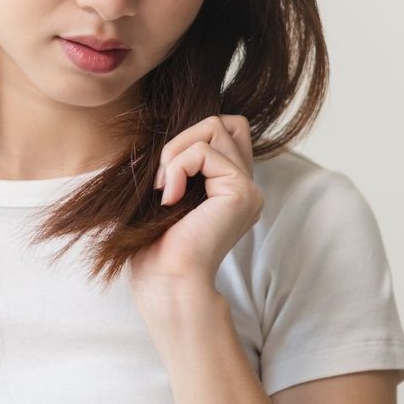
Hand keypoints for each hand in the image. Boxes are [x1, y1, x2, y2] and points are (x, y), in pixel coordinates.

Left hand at [128, 114, 263, 311]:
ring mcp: (248, 189)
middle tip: (164, 177)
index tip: (165, 178)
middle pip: (225, 122)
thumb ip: (180, 161)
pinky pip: (204, 151)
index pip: (226, 131)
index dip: (191, 140)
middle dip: (185, 137)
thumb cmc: (155, 246)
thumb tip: (172, 133)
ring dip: (177, 152)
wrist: (164, 280)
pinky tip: (170, 197)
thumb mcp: (165, 192)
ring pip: (216, 126)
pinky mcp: (241, 191)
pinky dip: (178, 166)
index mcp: (229, 189)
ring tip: (165, 188)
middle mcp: (245, 187)